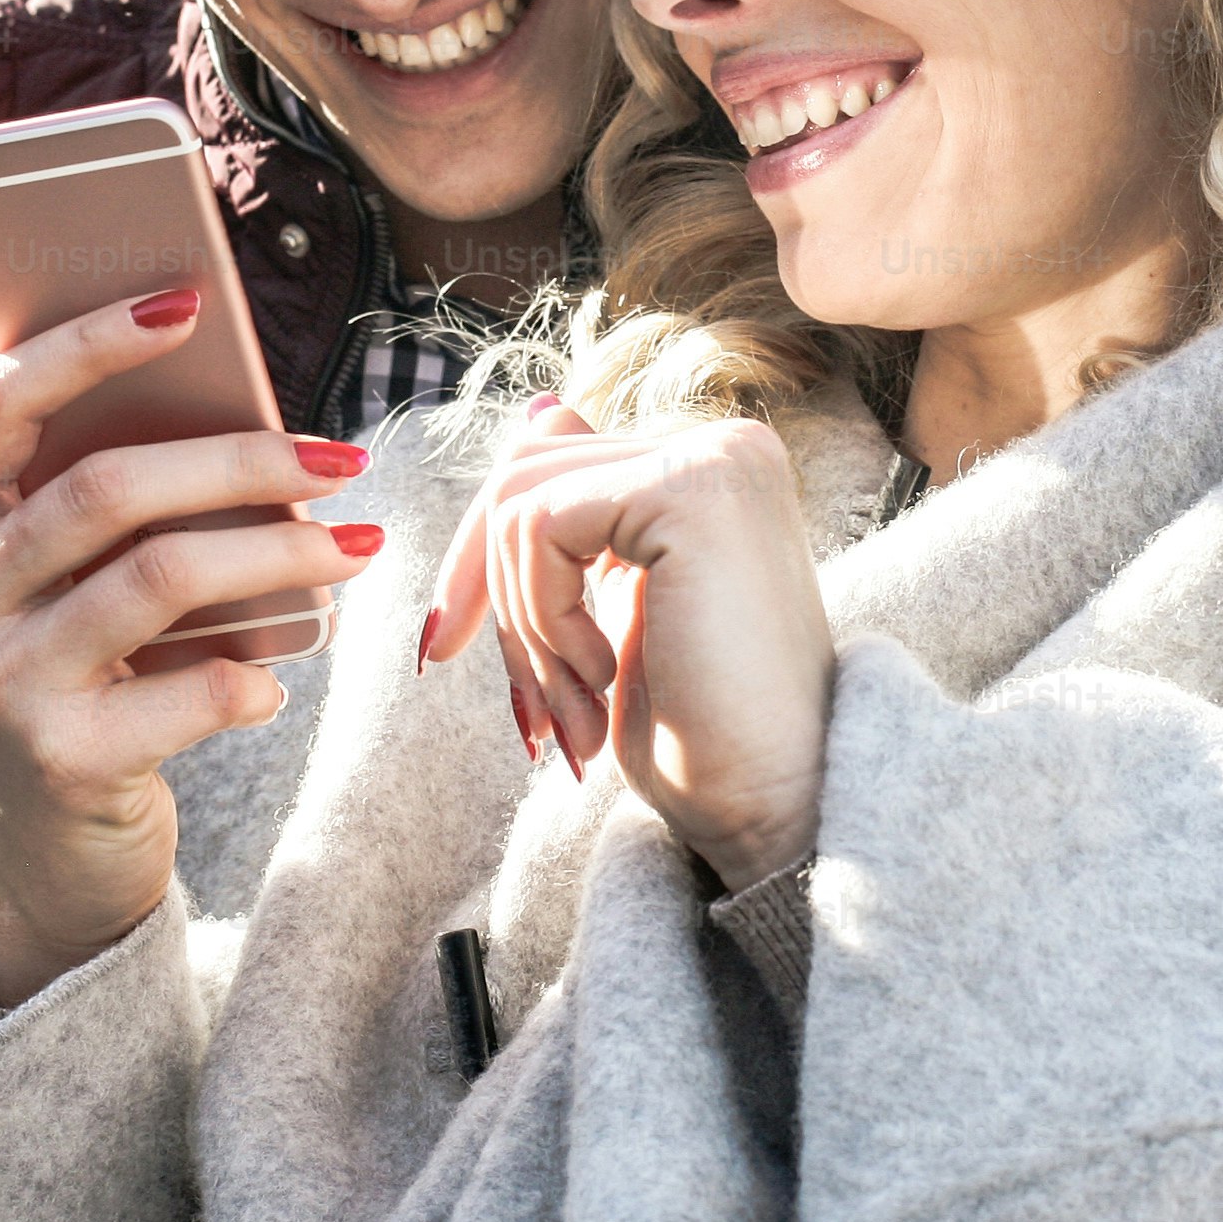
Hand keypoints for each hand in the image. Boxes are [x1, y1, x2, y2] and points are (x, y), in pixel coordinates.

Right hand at [0, 287, 383, 1007]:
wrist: (43, 864)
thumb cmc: (75, 687)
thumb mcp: (56, 590)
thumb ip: (94, 503)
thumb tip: (235, 402)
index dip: (90, 343)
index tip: (185, 300)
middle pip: (106, 487)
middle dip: (243, 460)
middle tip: (341, 456)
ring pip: (160, 574)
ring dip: (280, 552)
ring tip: (356, 546)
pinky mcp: (55, 759)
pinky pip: (193, 689)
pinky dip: (255, 678)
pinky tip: (273, 681)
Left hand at [421, 402, 832, 893]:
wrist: (775, 810)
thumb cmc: (700, 737)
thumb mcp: (620, 610)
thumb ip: (587, 513)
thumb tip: (541, 411)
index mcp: (711, 469)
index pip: (547, 462)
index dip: (485, 560)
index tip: (447, 646)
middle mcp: (725, 445)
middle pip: (522, 472)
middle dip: (493, 597)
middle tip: (527, 711)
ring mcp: (715, 458)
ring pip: (520, 502)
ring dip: (523, 629)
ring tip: (571, 714)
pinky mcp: (693, 491)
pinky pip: (541, 526)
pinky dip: (543, 619)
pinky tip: (600, 678)